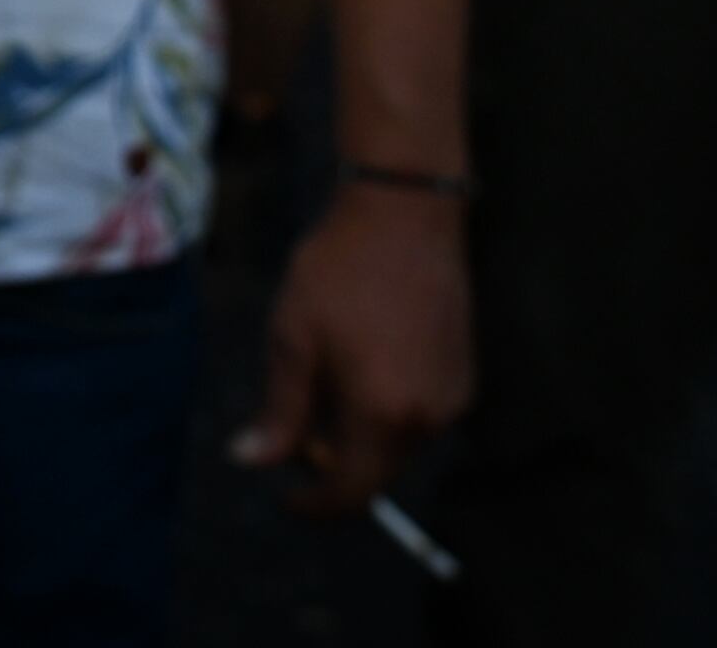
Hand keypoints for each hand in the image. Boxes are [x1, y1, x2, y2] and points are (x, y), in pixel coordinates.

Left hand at [236, 185, 473, 514]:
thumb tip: (250, 461)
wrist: (404, 213)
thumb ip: (279, 410)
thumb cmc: (337, 271)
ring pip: (399, 443)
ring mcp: (453, 397)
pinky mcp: (466, 375)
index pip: (350, 491)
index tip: (285, 498)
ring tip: (326, 381)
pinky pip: (420, 414)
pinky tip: (364, 364)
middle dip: (335, 464)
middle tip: (294, 430)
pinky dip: (389, 409)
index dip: (315, 504)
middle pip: (377, 472)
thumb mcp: (293, 338)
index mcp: (384, 413)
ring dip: (362, 433)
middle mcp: (429, 417)